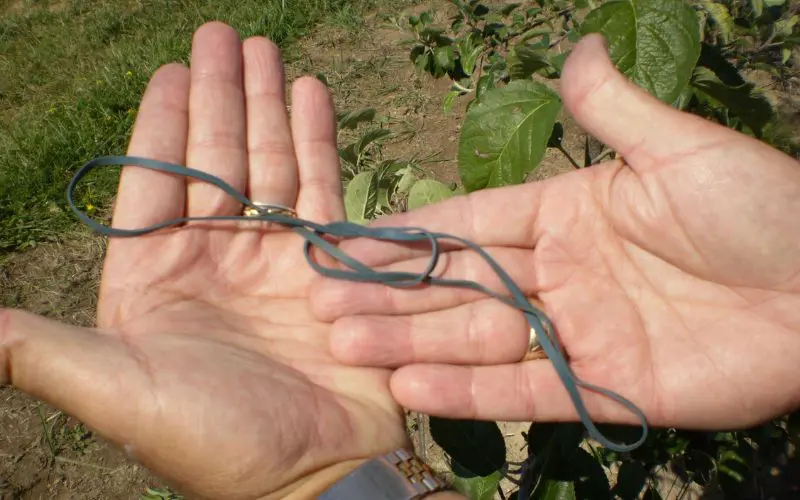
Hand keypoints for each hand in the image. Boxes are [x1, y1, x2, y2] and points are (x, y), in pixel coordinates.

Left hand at [0, 22, 408, 498]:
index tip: (172, 67)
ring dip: (268, 106)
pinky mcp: (329, 267)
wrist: (308, 478)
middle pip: (216, 159)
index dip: (163, 122)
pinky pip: (322, 190)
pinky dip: (318, 142)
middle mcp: (216, 259)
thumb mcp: (114, 391)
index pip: (156, 181)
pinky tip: (313, 94)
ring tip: (270, 52)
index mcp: (156, 278)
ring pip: (270, 165)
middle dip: (221, 95)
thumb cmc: (210, 439)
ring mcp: (276, 260)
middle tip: (225, 34)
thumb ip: (37, 349)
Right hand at [310, 35, 799, 431]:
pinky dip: (469, 390)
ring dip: (412, 345)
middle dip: (392, 297)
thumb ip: (614, 110)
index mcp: (566, 214)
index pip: (470, 224)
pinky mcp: (604, 387)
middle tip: (325, 307)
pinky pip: (525, 391)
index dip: (410, 235)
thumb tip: (578, 50)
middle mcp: (559, 276)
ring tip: (347, 349)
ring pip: (478, 341)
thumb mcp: (680, 149)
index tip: (349, 242)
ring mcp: (577, 334)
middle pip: (460, 287)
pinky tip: (412, 389)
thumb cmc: (763, 210)